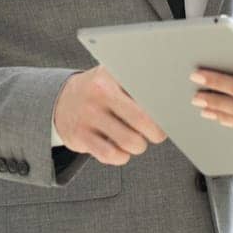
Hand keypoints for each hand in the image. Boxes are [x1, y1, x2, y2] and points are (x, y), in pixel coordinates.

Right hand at [52, 66, 166, 165]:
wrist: (58, 101)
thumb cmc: (97, 91)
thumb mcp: (112, 77)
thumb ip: (137, 83)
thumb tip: (173, 98)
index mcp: (110, 75)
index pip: (146, 92)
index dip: (163, 107)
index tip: (170, 114)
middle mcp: (98, 93)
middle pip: (142, 120)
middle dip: (156, 133)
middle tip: (157, 133)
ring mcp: (88, 115)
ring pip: (130, 142)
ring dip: (139, 146)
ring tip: (136, 140)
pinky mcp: (79, 137)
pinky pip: (112, 155)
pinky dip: (121, 157)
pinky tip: (119, 149)